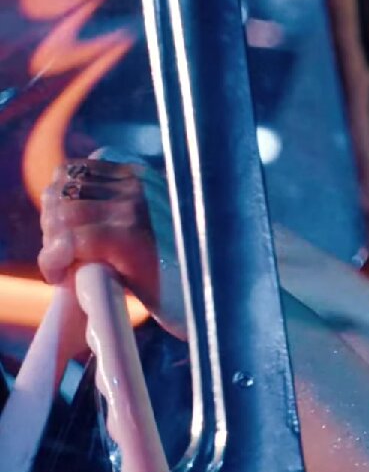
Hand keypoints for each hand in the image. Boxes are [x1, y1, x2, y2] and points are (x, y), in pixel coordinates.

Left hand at [38, 156, 178, 334]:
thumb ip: (119, 214)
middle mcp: (140, 187)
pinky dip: (54, 260)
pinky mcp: (129, 239)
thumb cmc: (182, 275)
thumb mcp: (153, 231)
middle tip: (62, 258)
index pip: (74, 170)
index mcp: (144, 178)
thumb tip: (62, 215)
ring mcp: (136, 210)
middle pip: (61, 190)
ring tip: (65, 270)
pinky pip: (70, 240)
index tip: (60, 234)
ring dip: (52, 244)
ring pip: (62, 214)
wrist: (216, 302)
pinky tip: (61, 278)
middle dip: (50, 225)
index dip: (56, 202)